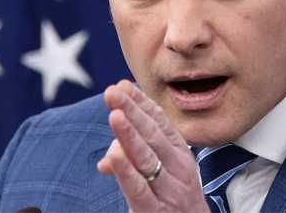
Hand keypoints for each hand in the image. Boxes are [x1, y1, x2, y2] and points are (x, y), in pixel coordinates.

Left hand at [97, 80, 207, 212]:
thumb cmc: (174, 202)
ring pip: (146, 158)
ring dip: (129, 135)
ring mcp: (169, 189)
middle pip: (152, 134)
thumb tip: (105, 156)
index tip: (122, 85)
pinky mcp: (155, 211)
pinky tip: (113, 157)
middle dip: (131, 111)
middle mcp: (178, 168)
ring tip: (114, 115)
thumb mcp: (162, 175)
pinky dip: (126, 172)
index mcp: (179, 153)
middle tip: (111, 92)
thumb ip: (134, 160)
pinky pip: (139, 189)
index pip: (159, 122)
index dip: (141, 102)